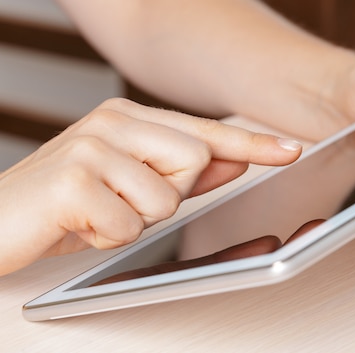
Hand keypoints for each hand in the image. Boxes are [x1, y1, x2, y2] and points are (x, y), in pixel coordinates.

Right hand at [0, 98, 301, 275]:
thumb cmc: (63, 204)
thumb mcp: (129, 185)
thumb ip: (183, 171)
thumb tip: (233, 161)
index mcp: (128, 117)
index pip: (204, 131)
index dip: (252, 142)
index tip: (291, 149)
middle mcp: (112, 122)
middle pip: (196, 162)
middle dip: (168, 195)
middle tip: (119, 199)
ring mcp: (92, 148)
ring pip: (166, 199)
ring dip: (133, 220)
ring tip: (95, 213)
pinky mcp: (73, 182)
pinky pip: (129, 224)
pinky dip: (107, 236)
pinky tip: (77, 225)